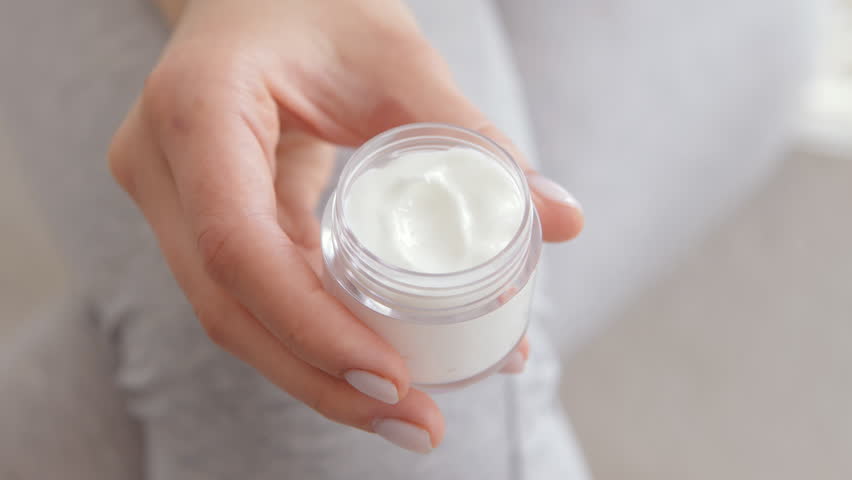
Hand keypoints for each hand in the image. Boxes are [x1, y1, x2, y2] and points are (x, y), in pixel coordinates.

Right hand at [109, 0, 582, 451]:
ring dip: (317, 372)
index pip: (241, 246)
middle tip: (413, 423)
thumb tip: (563, 220)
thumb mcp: (395, 58)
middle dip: (322, 378)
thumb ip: (471, 139)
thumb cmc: (316, 6)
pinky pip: (247, 294)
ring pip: (233, 315)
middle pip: (229, 306)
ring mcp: (168, 197)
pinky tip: (372, 364)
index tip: (394, 381)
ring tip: (403, 413)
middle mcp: (161, 164)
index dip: (314, 328)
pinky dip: (311, 336)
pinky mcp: (195, 220)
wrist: (255, 0)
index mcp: (197, 109)